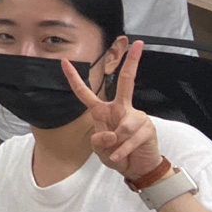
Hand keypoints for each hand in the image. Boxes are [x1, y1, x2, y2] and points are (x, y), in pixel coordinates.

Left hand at [62, 40, 162, 179]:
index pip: (85, 92)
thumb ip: (100, 140)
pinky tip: (124, 155)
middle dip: (132, 62)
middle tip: (137, 43)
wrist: (137, 168)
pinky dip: (122, 151)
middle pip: (126, 81)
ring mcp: (136, 116)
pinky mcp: (147, 127)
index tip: (64, 61)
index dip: (73, 78)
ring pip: (122, 127)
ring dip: (115, 145)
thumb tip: (112, 134)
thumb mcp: (100, 149)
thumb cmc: (116, 154)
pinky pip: (129, 138)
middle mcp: (120, 108)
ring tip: (118, 152)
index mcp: (103, 111)